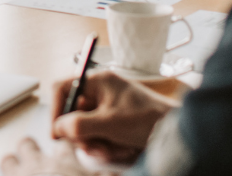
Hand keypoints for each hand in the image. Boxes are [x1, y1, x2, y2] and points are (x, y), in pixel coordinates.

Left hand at [0, 137, 90, 175]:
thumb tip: (111, 174)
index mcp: (64, 161)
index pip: (64, 144)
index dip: (64, 144)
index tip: (64, 146)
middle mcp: (39, 164)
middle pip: (29, 146)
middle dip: (29, 146)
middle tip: (31, 151)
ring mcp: (18, 175)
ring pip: (8, 161)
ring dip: (10, 163)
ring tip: (10, 164)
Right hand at [50, 71, 176, 165]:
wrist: (175, 131)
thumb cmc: (147, 119)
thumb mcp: (108, 123)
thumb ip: (78, 124)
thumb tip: (58, 128)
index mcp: (98, 81)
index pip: (63, 88)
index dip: (56, 110)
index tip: (57, 133)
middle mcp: (101, 91)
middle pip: (72, 113)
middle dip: (81, 134)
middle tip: (92, 146)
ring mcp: (107, 107)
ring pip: (85, 129)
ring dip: (96, 144)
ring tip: (112, 149)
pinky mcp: (114, 122)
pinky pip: (98, 136)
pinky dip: (106, 146)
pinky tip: (121, 148)